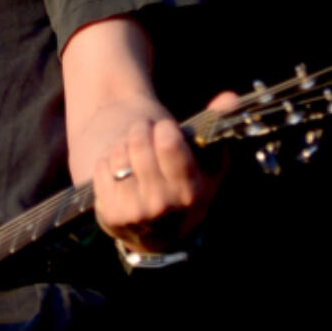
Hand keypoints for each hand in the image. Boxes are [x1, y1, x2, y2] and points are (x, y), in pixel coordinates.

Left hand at [93, 91, 237, 255]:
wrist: (159, 234)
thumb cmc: (184, 187)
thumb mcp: (207, 163)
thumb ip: (217, 127)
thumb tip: (230, 97)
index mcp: (192, 192)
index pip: (168, 143)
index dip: (163, 128)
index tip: (163, 129)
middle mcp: (164, 205)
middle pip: (139, 143)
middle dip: (140, 131)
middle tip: (143, 134)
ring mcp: (136, 213)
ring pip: (118, 154)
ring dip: (123, 147)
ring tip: (132, 155)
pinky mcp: (110, 214)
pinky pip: (101, 168)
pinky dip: (107, 163)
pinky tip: (119, 172)